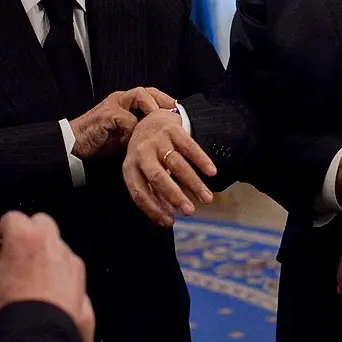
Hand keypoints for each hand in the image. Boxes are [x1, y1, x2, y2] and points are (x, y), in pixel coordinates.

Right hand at [0, 211, 95, 341]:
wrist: (40, 336)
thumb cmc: (9, 306)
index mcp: (26, 236)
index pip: (11, 217)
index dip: (2, 232)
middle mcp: (52, 242)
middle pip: (40, 223)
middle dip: (28, 234)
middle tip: (16, 258)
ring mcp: (70, 259)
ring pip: (56, 243)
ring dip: (45, 252)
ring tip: (32, 278)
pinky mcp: (81, 276)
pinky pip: (68, 264)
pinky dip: (59, 270)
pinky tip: (48, 290)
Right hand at [69, 87, 176, 160]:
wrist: (74, 144)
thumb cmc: (100, 140)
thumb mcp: (125, 135)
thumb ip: (140, 131)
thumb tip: (162, 137)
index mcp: (125, 103)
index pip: (150, 94)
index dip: (165, 100)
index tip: (179, 111)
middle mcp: (120, 100)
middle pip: (147, 90)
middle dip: (163, 100)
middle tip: (174, 113)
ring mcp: (113, 105)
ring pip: (139, 96)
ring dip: (151, 109)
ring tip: (159, 122)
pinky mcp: (106, 115)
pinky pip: (127, 117)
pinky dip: (133, 129)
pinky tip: (135, 139)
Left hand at [123, 108, 217, 226]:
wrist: (151, 119)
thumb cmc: (148, 154)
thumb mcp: (142, 171)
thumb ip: (153, 192)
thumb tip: (168, 218)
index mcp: (130, 167)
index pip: (139, 192)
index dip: (153, 209)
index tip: (170, 222)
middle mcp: (141, 153)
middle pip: (157, 178)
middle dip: (174, 196)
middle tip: (189, 212)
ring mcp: (157, 140)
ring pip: (177, 164)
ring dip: (194, 183)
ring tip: (207, 199)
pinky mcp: (172, 129)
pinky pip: (189, 147)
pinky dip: (201, 160)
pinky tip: (211, 173)